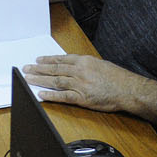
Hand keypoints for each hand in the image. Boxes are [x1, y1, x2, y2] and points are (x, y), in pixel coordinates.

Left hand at [21, 54, 140, 112]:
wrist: (129, 90)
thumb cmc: (118, 78)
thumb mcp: (100, 64)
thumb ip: (85, 65)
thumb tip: (72, 65)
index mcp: (84, 61)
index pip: (61, 59)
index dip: (47, 60)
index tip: (38, 60)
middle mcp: (80, 71)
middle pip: (54, 69)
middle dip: (38, 69)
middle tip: (26, 68)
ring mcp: (80, 84)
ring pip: (55, 81)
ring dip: (40, 80)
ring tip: (29, 79)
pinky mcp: (82, 97)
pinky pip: (63, 96)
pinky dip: (51, 95)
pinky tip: (41, 94)